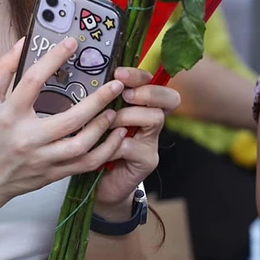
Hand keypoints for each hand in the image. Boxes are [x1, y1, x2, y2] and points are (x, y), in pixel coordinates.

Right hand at [0, 37, 128, 207]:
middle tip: (115, 84)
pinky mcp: (54, 173)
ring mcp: (43, 158)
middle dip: (97, 100)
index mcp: (9, 115)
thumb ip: (3, 69)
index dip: (53, 59)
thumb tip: (24, 43)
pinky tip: (116, 136)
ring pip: (81, 145)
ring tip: (114, 110)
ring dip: (102, 127)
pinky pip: (86, 164)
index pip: (32, 81)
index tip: (71, 43)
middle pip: (69, 118)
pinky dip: (105, 151)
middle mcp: (28, 138)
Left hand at [94, 66, 177, 207]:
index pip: (156, 82)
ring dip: (126, 116)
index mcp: (142, 107)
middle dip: (146, 92)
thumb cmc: (96, 147)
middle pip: (170, 98)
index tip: (119, 73)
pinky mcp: (146, 161)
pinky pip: (133, 145)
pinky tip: (99, 148)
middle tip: (125, 94)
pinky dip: (113, 144)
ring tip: (105, 123)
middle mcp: (152, 123)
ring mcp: (152, 142)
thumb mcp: (98, 118)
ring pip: (153, 118)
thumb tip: (89, 75)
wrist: (100, 185)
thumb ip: (102, 100)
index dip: (141, 75)